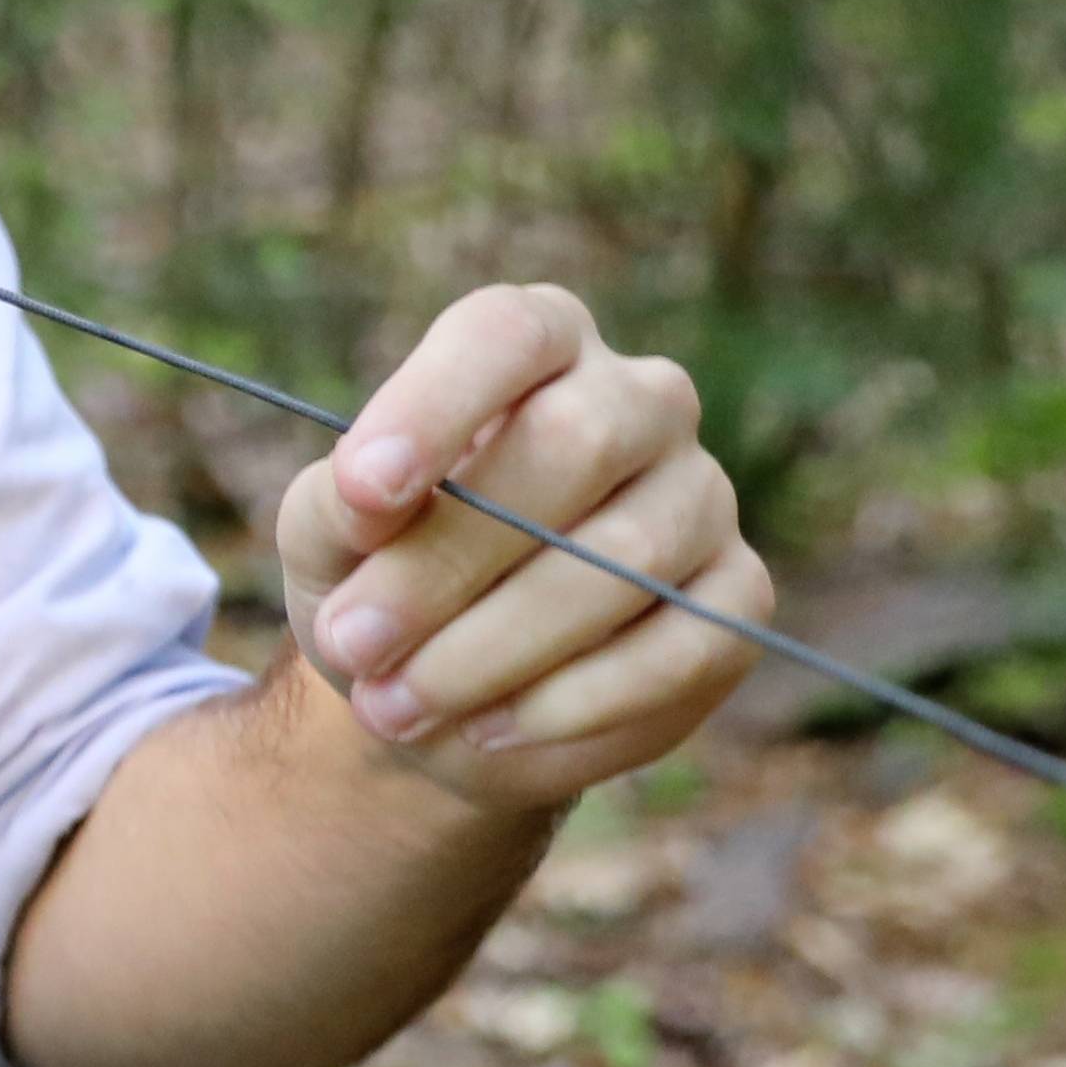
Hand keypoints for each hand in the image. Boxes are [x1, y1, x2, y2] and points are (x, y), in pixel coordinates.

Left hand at [274, 285, 767, 814]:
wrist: (438, 684)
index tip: (362, 489)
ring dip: (493, 649)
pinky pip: (681, 647)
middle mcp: (639, 401)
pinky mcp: (737, 595)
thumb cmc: (380, 571)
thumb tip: (369, 497)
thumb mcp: (328, 532)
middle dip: (450, 559)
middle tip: (354, 643)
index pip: (507, 335)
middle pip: (573, 445)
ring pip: (625, 560)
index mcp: (535, 345)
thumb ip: (336, 502)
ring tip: (393, 708)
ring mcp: (703, 495)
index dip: (436, 404)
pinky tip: (488, 731)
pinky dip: (574, 703)